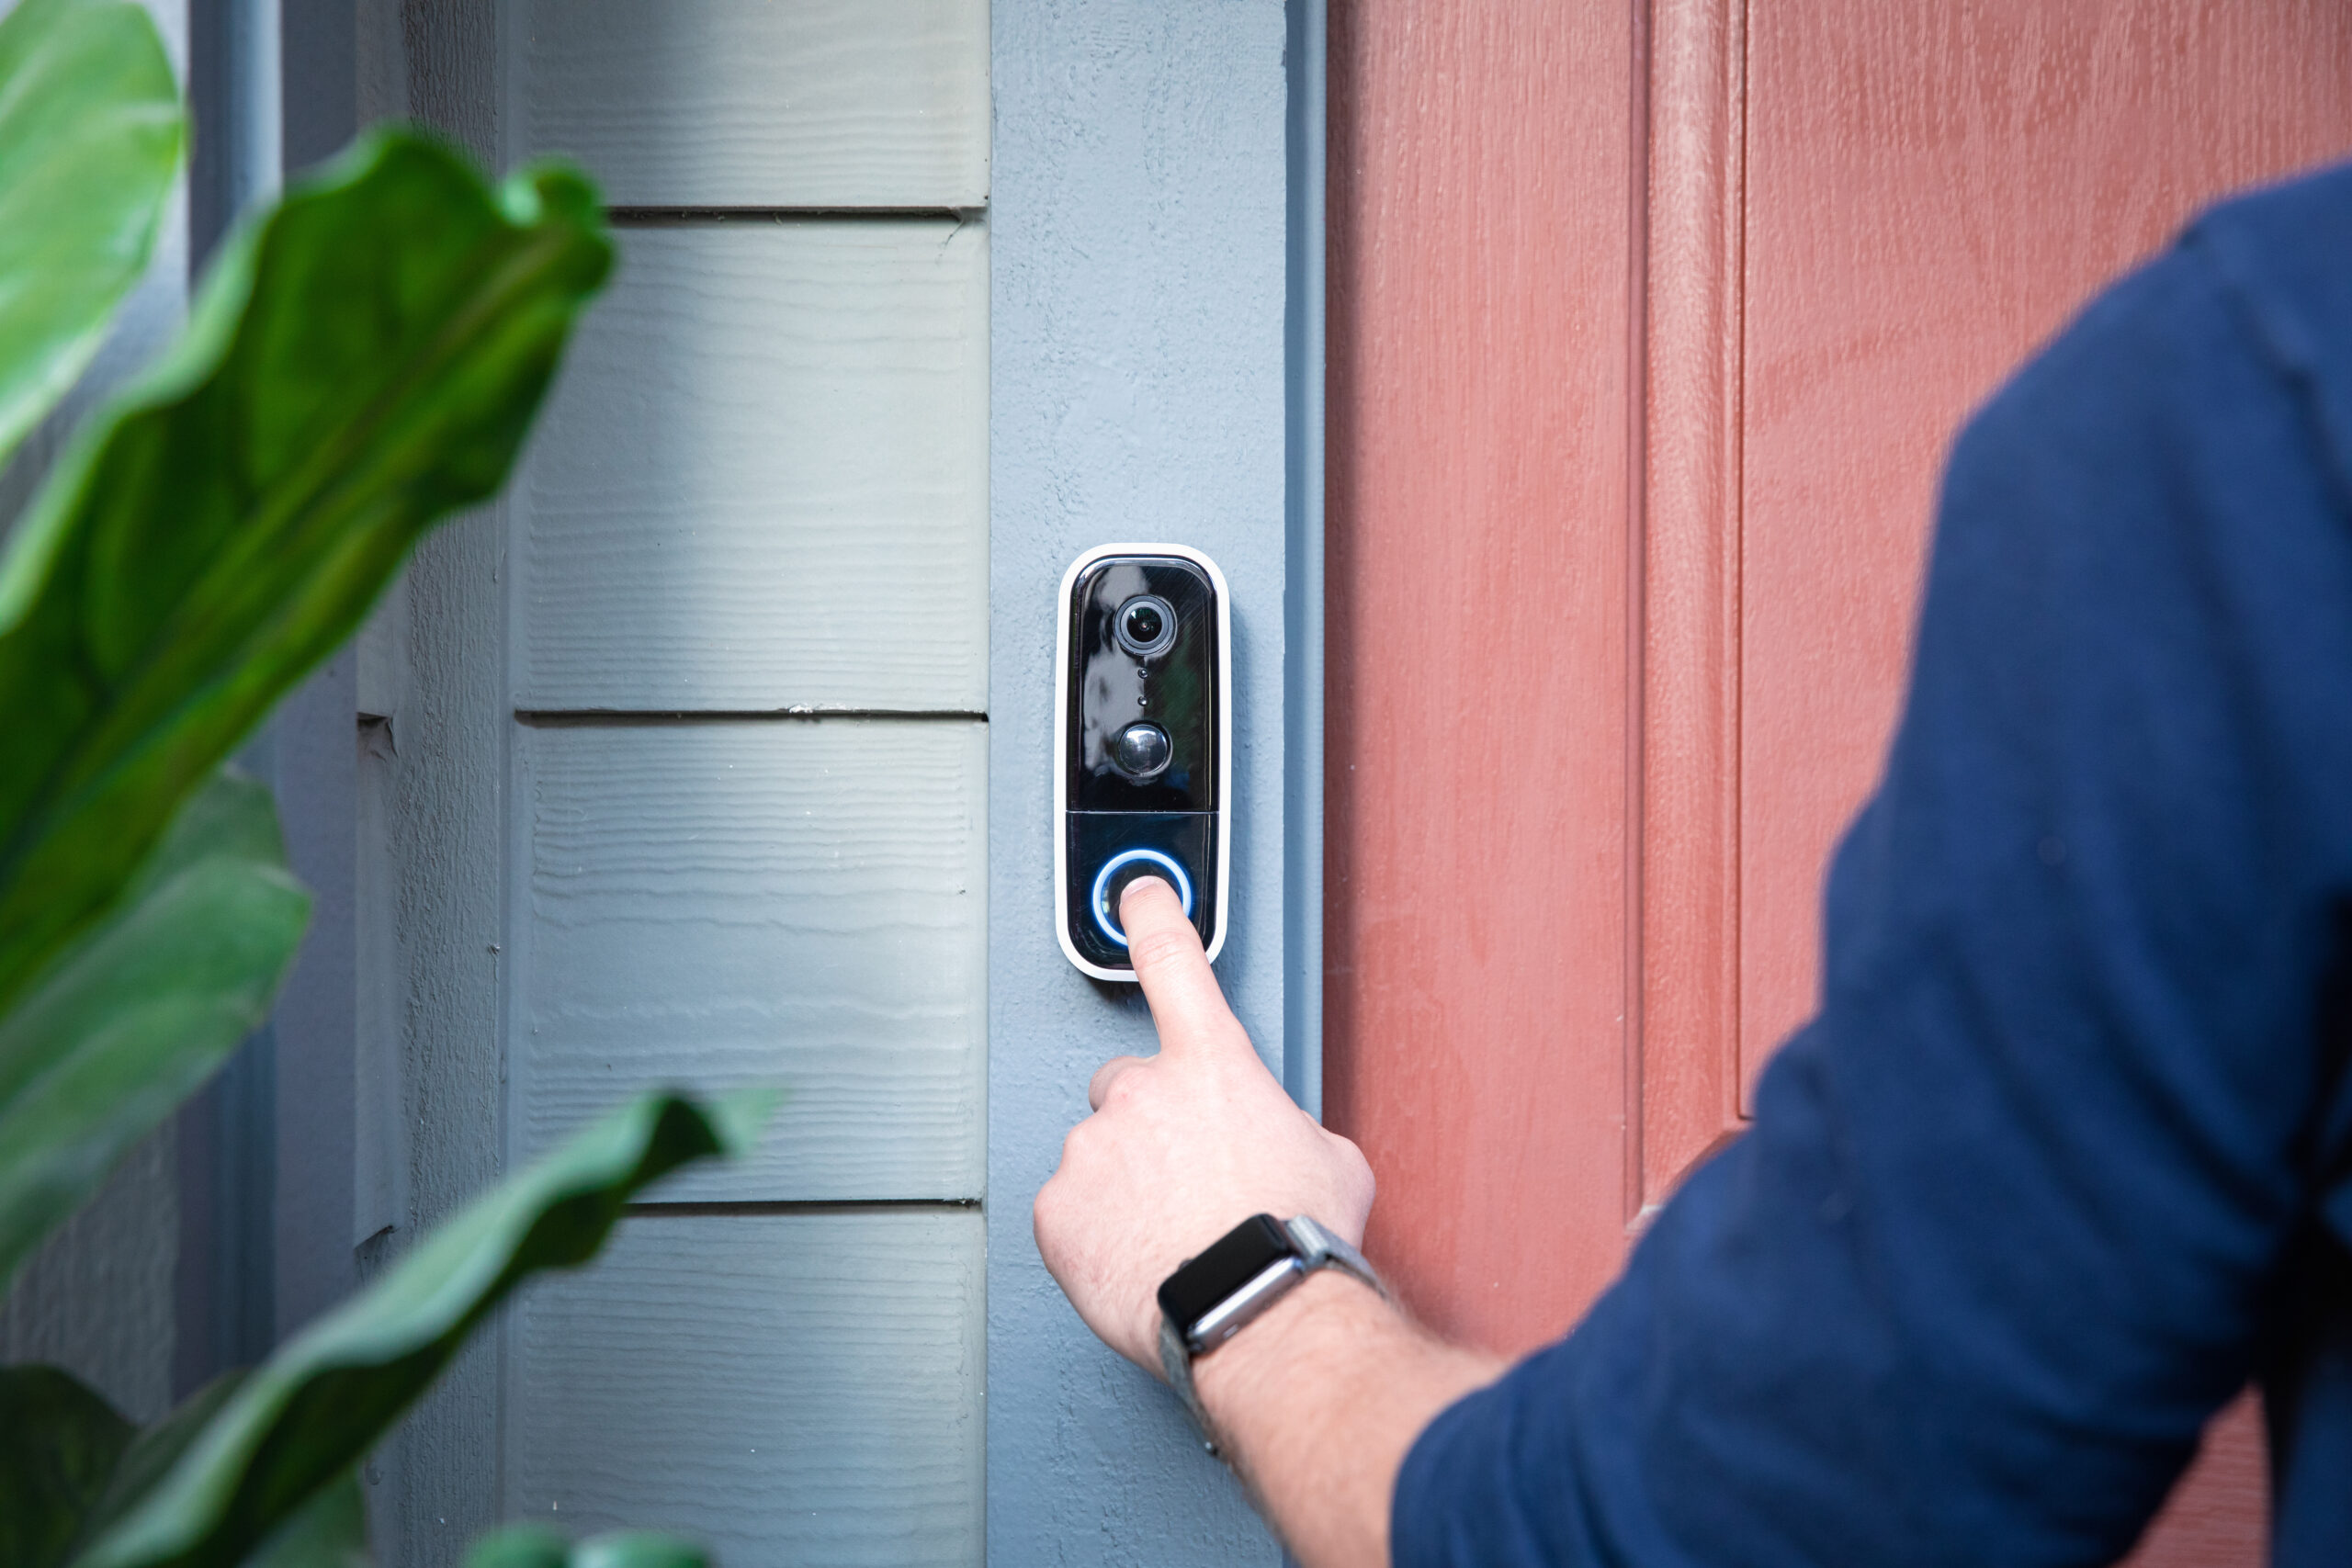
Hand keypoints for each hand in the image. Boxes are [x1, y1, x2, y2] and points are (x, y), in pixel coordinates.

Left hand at [1034, 876, 1376, 1371]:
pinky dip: (1093, 1234)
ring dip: (1124, 1185)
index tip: (1139, 894)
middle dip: (1147, 1122)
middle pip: (1125, 1084)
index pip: (1175, 963)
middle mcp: (1142, 1092)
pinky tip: (1136, 1258)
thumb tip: (1284, 1141)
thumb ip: (1290, 1125)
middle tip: (1183, 1178)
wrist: (1255, 1311)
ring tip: (1170, 1234)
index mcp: (1213, 1065)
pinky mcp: (1057, 1208)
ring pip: (1097, 1155)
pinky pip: (1068, 1211)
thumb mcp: (1332, 1161)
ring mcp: (1092, 1148)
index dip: (1154, 916)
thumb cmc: (1295, 1241)